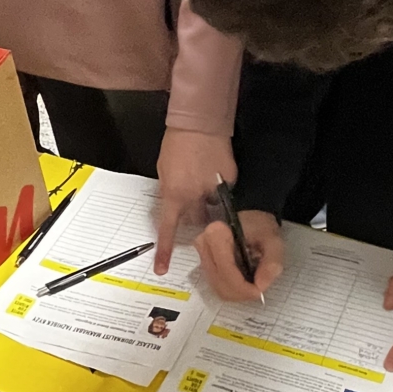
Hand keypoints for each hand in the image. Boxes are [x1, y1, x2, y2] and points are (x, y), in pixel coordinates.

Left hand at [155, 129, 236, 272]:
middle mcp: (195, 196)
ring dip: (207, 202)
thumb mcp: (164, 172)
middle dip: (194, 214)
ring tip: (203, 180)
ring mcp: (215, 189)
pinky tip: (213, 171)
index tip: (162, 268)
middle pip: (196, 221)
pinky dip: (218, 188)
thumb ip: (170, 193)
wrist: (199, 123)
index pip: (169, 229)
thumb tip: (175, 208)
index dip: (166, 250)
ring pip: (212, 210)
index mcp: (175, 194)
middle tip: (191, 195)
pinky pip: (224, 194)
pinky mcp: (230, 181)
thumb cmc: (177, 144)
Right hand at [196, 210, 284, 301]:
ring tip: (253, 287)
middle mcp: (203, 245)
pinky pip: (217, 287)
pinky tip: (245, 285)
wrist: (251, 221)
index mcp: (216, 234)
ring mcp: (202, 256)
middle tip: (259, 290)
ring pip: (217, 288)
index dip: (242, 286)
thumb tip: (262, 285)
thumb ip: (272, 261)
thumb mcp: (273, 241)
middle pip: (220, 283)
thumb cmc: (260, 228)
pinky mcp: (204, 265)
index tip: (260, 289)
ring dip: (237, 294)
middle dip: (241, 293)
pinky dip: (233, 292)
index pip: (225, 270)